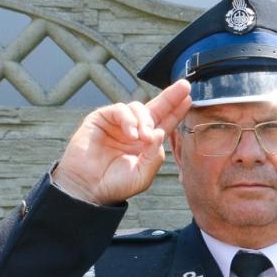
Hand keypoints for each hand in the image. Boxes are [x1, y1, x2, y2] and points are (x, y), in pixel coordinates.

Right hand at [51, 80, 192, 205]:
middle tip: (184, 87)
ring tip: (144, 137)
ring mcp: (117, 124)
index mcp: (145, 143)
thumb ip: (154, 156)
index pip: (164, 123)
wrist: (87, 188)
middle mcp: (133, 130)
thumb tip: (160, 132)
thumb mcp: (142, 175)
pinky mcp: (101, 119)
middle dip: (170, 96)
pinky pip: (119, 110)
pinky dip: (128, 120)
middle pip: (155, 108)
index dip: (176, 111)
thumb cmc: (114, 185)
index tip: (189, 99)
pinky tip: (131, 134)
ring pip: (138, 108)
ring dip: (145, 120)